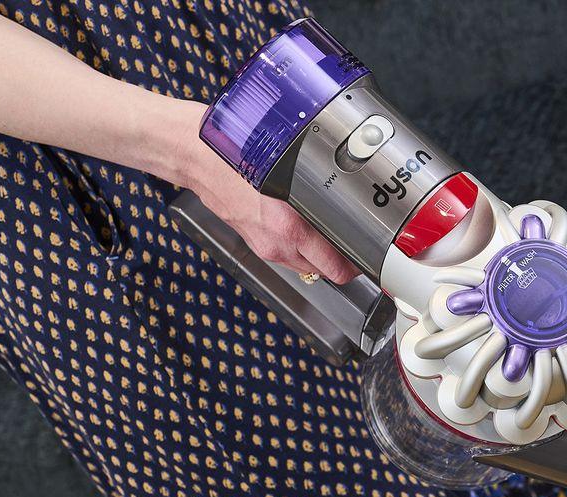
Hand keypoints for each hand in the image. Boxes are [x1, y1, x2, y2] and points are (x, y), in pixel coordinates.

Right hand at [163, 100, 358, 283]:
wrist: (196, 156)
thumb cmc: (237, 154)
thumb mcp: (288, 167)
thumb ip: (318, 188)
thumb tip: (349, 200)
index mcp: (288, 228)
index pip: (335, 268)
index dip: (357, 265)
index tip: (370, 256)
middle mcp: (277, 244)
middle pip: (324, 271)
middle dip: (342, 260)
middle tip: (357, 243)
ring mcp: (263, 246)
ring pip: (305, 265)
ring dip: (320, 254)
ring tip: (331, 232)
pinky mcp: (254, 242)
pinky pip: (287, 254)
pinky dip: (300, 246)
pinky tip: (302, 226)